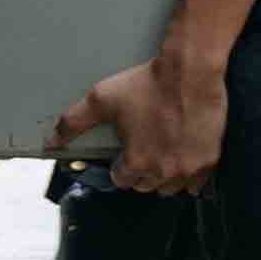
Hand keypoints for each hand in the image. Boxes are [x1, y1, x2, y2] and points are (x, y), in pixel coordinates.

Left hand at [50, 47, 228, 193]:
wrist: (191, 72)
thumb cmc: (147, 83)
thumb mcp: (103, 98)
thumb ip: (73, 122)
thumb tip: (51, 141)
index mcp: (136, 163)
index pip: (121, 180)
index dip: (121, 163)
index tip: (127, 148)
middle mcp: (162, 172)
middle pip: (145, 186)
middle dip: (142, 171)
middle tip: (145, 146)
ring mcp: (188, 170)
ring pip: (170, 187)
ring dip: (165, 176)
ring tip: (164, 152)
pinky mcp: (209, 162)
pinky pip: (196, 184)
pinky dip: (189, 176)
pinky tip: (184, 157)